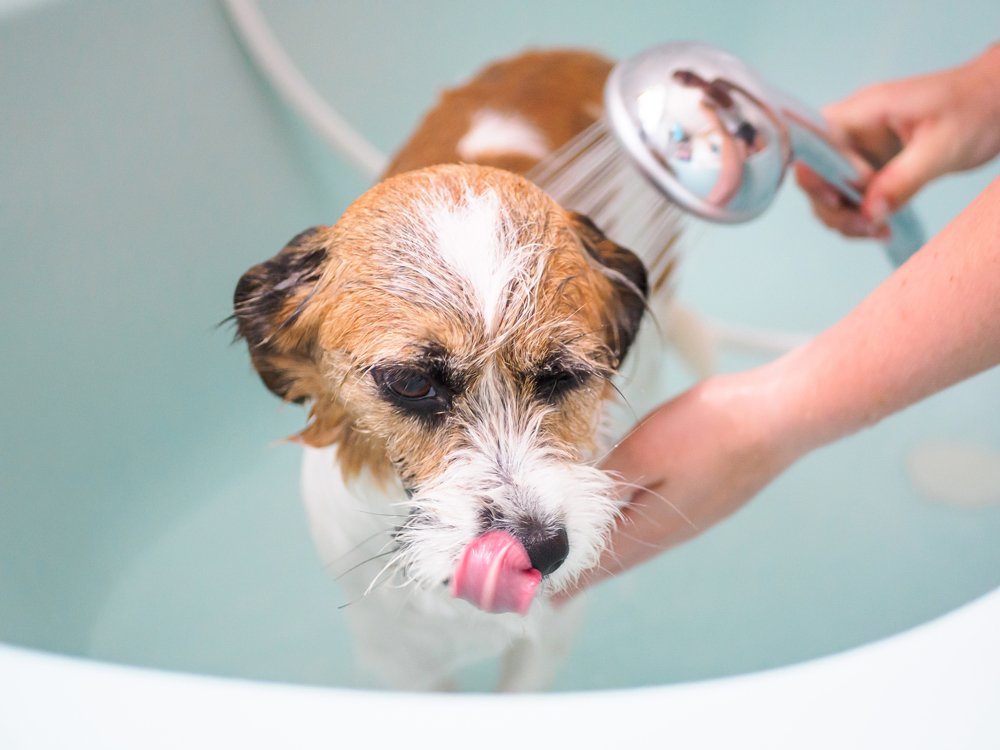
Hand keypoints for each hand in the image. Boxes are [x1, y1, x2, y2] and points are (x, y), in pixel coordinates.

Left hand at [560, 370, 803, 596]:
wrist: (779, 417)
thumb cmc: (710, 430)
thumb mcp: (643, 452)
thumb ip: (606, 485)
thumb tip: (572, 516)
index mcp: (653, 525)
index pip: (600, 559)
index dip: (572, 577)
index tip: (547, 597)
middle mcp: (674, 531)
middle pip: (622, 558)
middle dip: (589, 573)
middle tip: (562, 591)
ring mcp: (697, 515)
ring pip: (642, 543)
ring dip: (612, 556)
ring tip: (593, 564)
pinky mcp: (710, 497)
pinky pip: (660, 527)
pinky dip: (635, 534)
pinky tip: (636, 523)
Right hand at [796, 43, 999, 237]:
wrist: (998, 103)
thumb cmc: (976, 108)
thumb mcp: (941, 147)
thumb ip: (901, 180)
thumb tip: (868, 213)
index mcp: (861, 113)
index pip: (812, 143)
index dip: (815, 174)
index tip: (837, 198)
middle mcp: (852, 132)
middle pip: (815, 175)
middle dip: (833, 206)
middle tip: (867, 225)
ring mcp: (860, 152)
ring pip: (828, 193)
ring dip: (846, 218)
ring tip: (878, 230)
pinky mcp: (873, 170)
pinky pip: (851, 199)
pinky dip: (861, 218)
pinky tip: (882, 227)